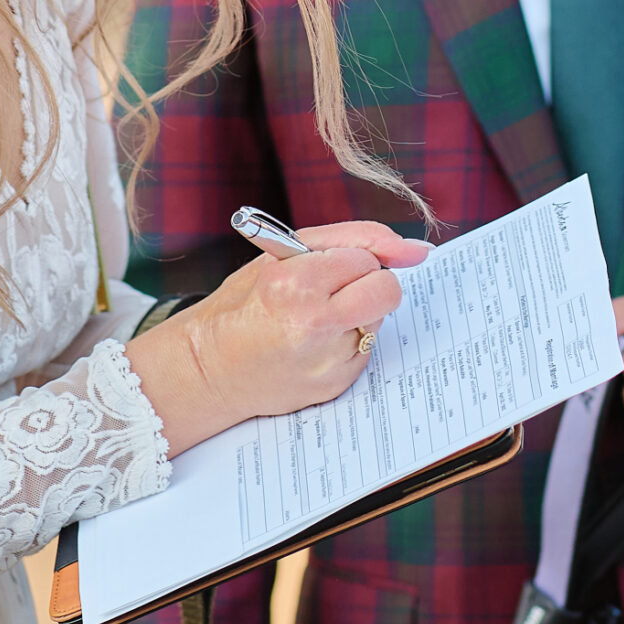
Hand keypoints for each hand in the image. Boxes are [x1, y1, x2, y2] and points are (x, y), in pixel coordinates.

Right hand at [126, 221, 426, 454]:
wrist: (209, 369)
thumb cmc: (242, 306)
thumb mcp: (278, 257)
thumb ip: (345, 240)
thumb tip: (413, 249)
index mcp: (295, 283)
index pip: (365, 257)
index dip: (350, 258)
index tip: (336, 264)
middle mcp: (314, 324)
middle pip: (386, 290)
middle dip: (372, 282)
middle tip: (341, 287)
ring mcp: (328, 359)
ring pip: (378, 319)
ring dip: (359, 312)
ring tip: (316, 318)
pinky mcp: (337, 383)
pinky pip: (366, 348)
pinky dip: (349, 340)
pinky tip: (315, 343)